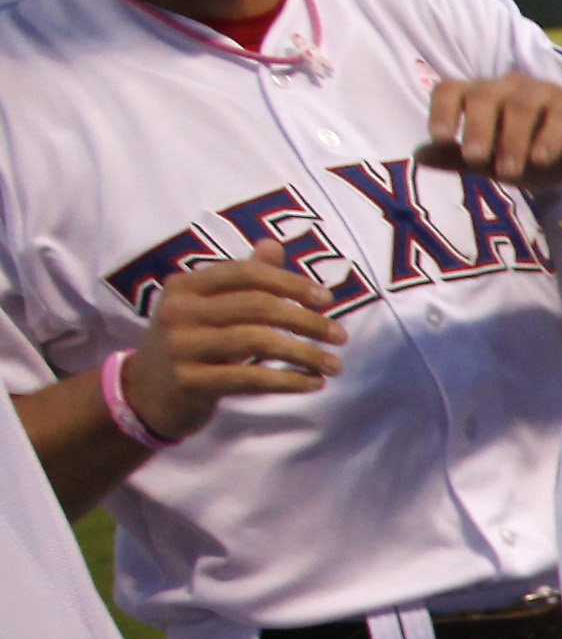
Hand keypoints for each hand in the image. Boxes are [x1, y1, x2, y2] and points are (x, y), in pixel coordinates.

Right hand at [119, 240, 342, 439]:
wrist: (144, 394)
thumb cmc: (190, 344)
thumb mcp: (208, 307)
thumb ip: (242, 279)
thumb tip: (273, 244)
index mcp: (186, 286)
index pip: (246, 274)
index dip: (290, 282)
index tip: (327, 299)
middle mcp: (180, 311)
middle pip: (257, 306)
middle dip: (306, 320)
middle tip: (340, 336)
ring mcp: (181, 346)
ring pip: (257, 341)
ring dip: (304, 353)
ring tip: (335, 365)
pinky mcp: (189, 382)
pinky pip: (249, 379)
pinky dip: (288, 380)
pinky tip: (313, 383)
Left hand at [420, 72, 561, 194]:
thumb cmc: (536, 156)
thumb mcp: (494, 164)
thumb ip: (458, 160)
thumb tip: (419, 155)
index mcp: (484, 96)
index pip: (452, 89)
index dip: (442, 110)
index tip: (440, 138)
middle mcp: (511, 86)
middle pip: (485, 95)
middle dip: (477, 128)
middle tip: (475, 159)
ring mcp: (546, 93)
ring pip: (521, 105)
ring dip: (512, 140)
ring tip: (508, 173)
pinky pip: (561, 116)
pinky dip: (549, 138)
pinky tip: (540, 160)